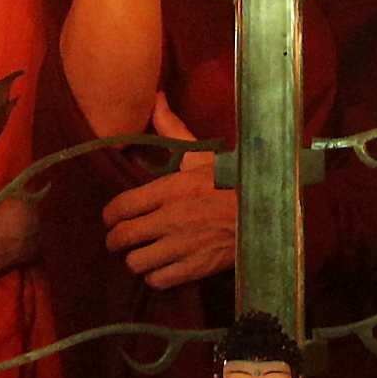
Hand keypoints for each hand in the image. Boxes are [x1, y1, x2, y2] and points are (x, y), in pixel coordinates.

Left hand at [102, 102, 235, 289]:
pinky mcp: (195, 268)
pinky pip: (158, 280)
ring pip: (136, 263)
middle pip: (121, 238)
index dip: (108, 216)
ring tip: (140, 253)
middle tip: (117, 240)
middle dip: (114, 240)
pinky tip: (161, 267)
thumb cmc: (233, 180)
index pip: (119, 207)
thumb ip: (171, 130)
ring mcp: (181, 246)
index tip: (111, 218)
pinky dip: (155, 276)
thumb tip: (155, 97)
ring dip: (135, 259)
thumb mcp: (201, 153)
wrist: (268, 210)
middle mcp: (169, 219)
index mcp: (168, 189)